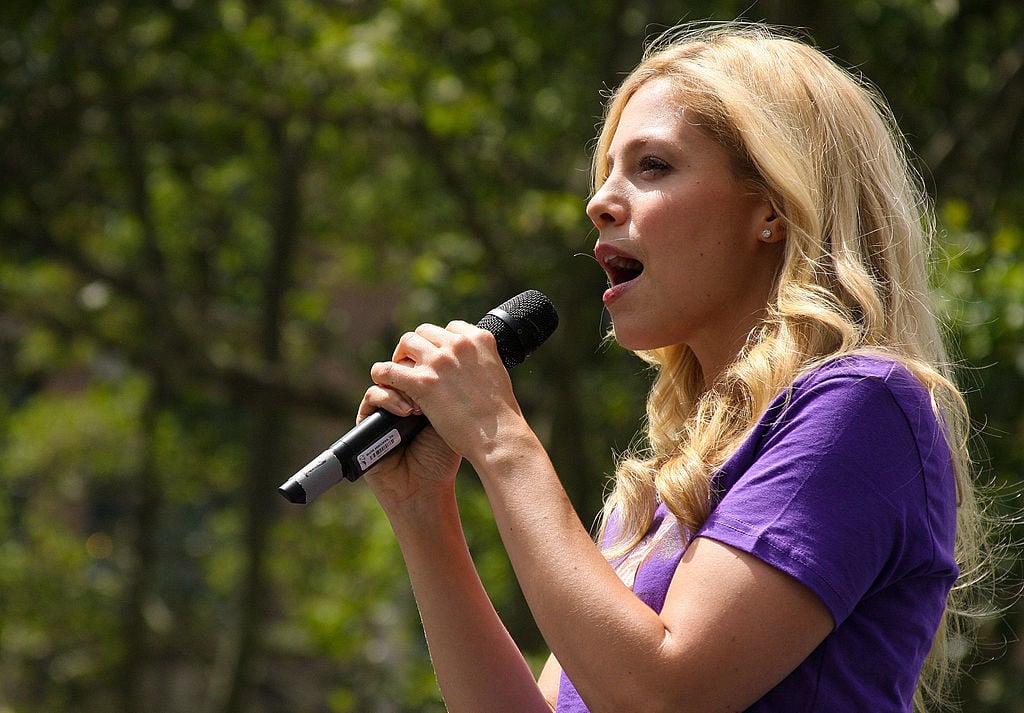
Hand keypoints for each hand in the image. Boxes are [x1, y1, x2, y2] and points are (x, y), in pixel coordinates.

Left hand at [368, 321, 524, 463]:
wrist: (499, 437)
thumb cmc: (500, 415)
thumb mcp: (497, 374)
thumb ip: (480, 362)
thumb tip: (466, 364)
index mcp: (480, 339)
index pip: (451, 328)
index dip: (441, 342)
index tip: (438, 356)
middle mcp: (459, 344)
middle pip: (426, 332)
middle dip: (419, 347)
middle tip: (415, 365)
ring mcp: (440, 361)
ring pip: (407, 342)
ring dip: (402, 356)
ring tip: (401, 374)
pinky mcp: (423, 382)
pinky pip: (390, 369)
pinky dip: (384, 373)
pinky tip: (384, 381)